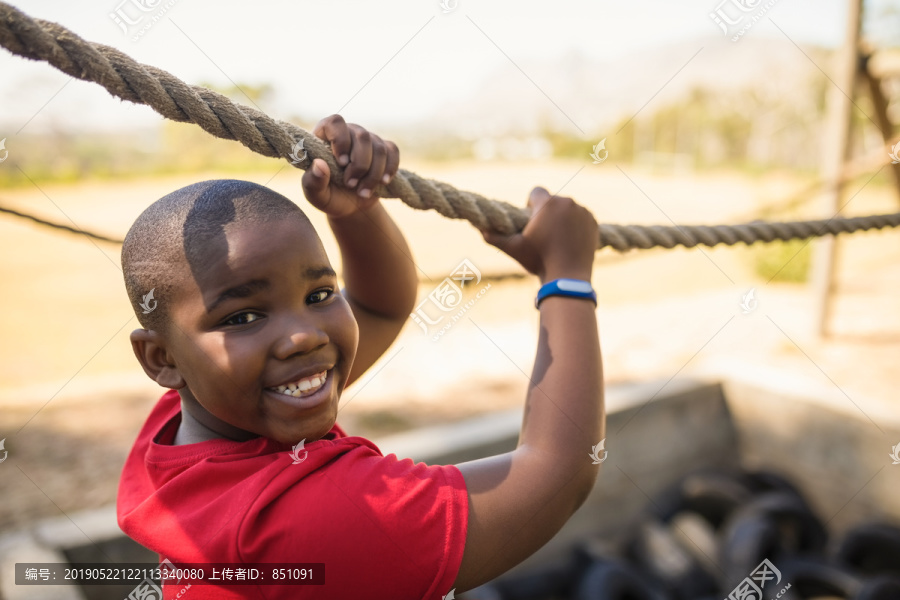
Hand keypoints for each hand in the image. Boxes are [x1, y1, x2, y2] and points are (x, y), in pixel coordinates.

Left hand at [301, 114, 399, 218]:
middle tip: (350, 185)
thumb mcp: (316, 194)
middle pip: (362, 137)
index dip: (340, 140)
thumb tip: (319, 164)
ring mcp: (368, 140)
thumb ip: (313, 181)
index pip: (335, 122)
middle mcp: (348, 133)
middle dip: (360, 165)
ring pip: (379, 149)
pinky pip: (392, 152)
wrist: (350, 205)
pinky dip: (390, 169)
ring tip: (363, 192)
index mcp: (325, 136)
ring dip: (373, 174)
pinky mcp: (384, 149)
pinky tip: (383, 183)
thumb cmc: (329, 196)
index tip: (342, 163)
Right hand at [480, 187, 596, 282]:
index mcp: (548, 204)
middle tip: (543, 235)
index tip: (530, 221)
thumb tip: (479, 228)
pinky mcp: (593, 222)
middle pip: (553, 201)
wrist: (568, 277)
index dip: (530, 205)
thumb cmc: (538, 260)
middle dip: (547, 213)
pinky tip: (569, 242)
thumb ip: (494, 236)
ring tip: (556, 240)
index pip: (536, 191)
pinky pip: (581, 218)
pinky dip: (575, 226)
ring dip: (561, 219)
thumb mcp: (513, 249)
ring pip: (568, 209)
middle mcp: (567, 202)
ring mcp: (583, 212)